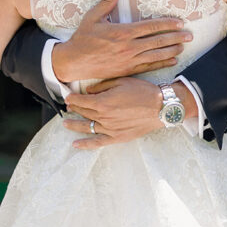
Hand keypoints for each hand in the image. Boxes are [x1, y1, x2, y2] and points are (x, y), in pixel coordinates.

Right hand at [51, 0, 191, 83]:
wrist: (74, 62)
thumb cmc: (83, 38)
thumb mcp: (92, 17)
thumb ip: (106, 2)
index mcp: (123, 32)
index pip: (150, 27)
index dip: (167, 24)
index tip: (179, 22)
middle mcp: (129, 47)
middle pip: (158, 41)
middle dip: (175, 37)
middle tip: (190, 35)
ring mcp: (129, 60)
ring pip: (156, 55)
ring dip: (172, 50)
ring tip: (184, 46)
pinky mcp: (127, 70)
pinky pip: (148, 67)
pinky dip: (162, 64)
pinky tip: (172, 61)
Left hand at [63, 77, 196, 149]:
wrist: (160, 107)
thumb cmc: (142, 91)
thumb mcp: (121, 81)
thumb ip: (102, 86)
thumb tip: (88, 90)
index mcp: (103, 102)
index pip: (81, 100)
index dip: (72, 98)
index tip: (68, 96)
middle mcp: (103, 117)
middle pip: (84, 112)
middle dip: (74, 108)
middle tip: (68, 106)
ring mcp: (110, 129)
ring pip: (87, 126)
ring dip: (75, 124)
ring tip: (66, 122)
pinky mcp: (117, 137)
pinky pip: (97, 142)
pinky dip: (85, 144)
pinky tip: (76, 144)